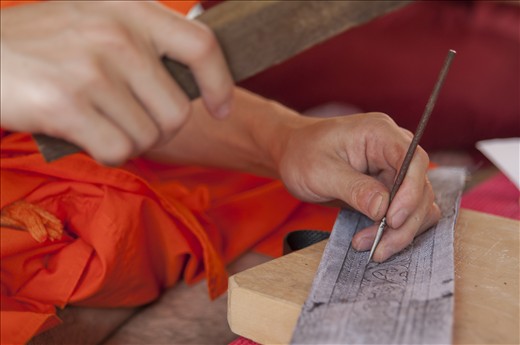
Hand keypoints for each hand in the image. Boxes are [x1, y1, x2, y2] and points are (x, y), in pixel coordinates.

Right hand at [0, 1, 232, 164]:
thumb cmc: (43, 45)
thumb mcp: (96, 19)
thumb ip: (144, 42)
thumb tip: (195, 85)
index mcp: (131, 9)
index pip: (202, 46)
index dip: (220, 84)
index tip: (220, 108)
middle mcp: (117, 35)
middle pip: (177, 111)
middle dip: (157, 128)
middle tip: (126, 120)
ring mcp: (92, 68)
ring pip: (148, 136)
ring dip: (127, 140)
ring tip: (96, 120)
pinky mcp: (68, 103)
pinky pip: (118, 150)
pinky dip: (105, 153)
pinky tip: (84, 135)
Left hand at [276, 112, 440, 261]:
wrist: (291, 153)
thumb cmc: (303, 154)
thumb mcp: (322, 171)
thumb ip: (354, 188)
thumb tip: (383, 208)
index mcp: (380, 133)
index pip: (413, 160)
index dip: (410, 192)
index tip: (392, 220)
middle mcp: (393, 150)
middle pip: (420, 187)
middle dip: (404, 222)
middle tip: (379, 247)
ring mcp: (393, 170)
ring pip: (418, 204)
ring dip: (400, 231)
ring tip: (369, 246)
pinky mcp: (389, 189)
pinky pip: (405, 212)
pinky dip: (394, 230)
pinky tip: (370, 239)